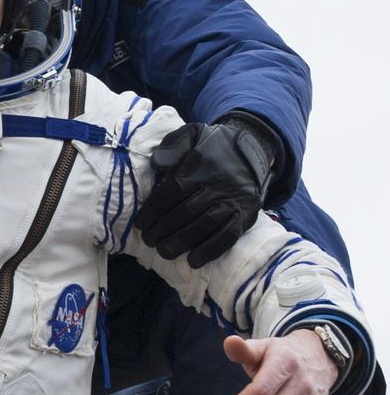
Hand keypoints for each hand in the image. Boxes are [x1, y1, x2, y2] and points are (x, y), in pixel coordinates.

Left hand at [135, 120, 273, 267]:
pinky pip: (227, 236)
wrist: (253, 148)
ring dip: (181, 243)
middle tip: (149, 241)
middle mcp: (218, 183)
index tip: (141, 224)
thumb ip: (172, 146)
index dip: (154, 210)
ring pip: (204, 226)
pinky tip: (193, 261)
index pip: (172, 191)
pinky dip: (210, 250)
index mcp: (201, 164)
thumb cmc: (213, 145)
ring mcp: (234, 200)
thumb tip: (156, 165)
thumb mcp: (192, 134)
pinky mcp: (246, 214)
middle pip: (186, 212)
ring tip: (164, 252)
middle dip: (163, 230)